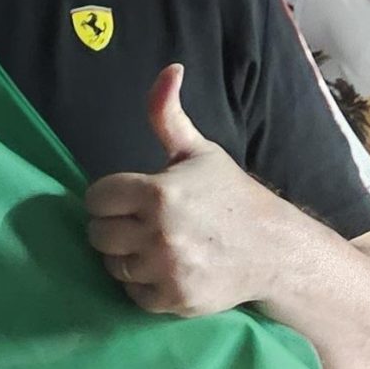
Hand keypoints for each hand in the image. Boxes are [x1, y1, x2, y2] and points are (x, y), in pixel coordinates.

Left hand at [85, 64, 274, 317]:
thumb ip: (168, 115)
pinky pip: (132, 295)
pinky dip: (142, 286)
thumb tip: (169, 69)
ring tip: (151, 246)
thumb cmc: (230, 196)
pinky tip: (163, 269)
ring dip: (125, 257)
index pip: (96, 198)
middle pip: (97, 234)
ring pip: (112, 266)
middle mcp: (158, 231)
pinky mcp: (174, 299)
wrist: (272, 248)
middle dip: (112, 227)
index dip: (108, 198)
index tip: (127, 200)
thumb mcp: (198, 152)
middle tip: (138, 224)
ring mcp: (166, 268)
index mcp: (157, 191)